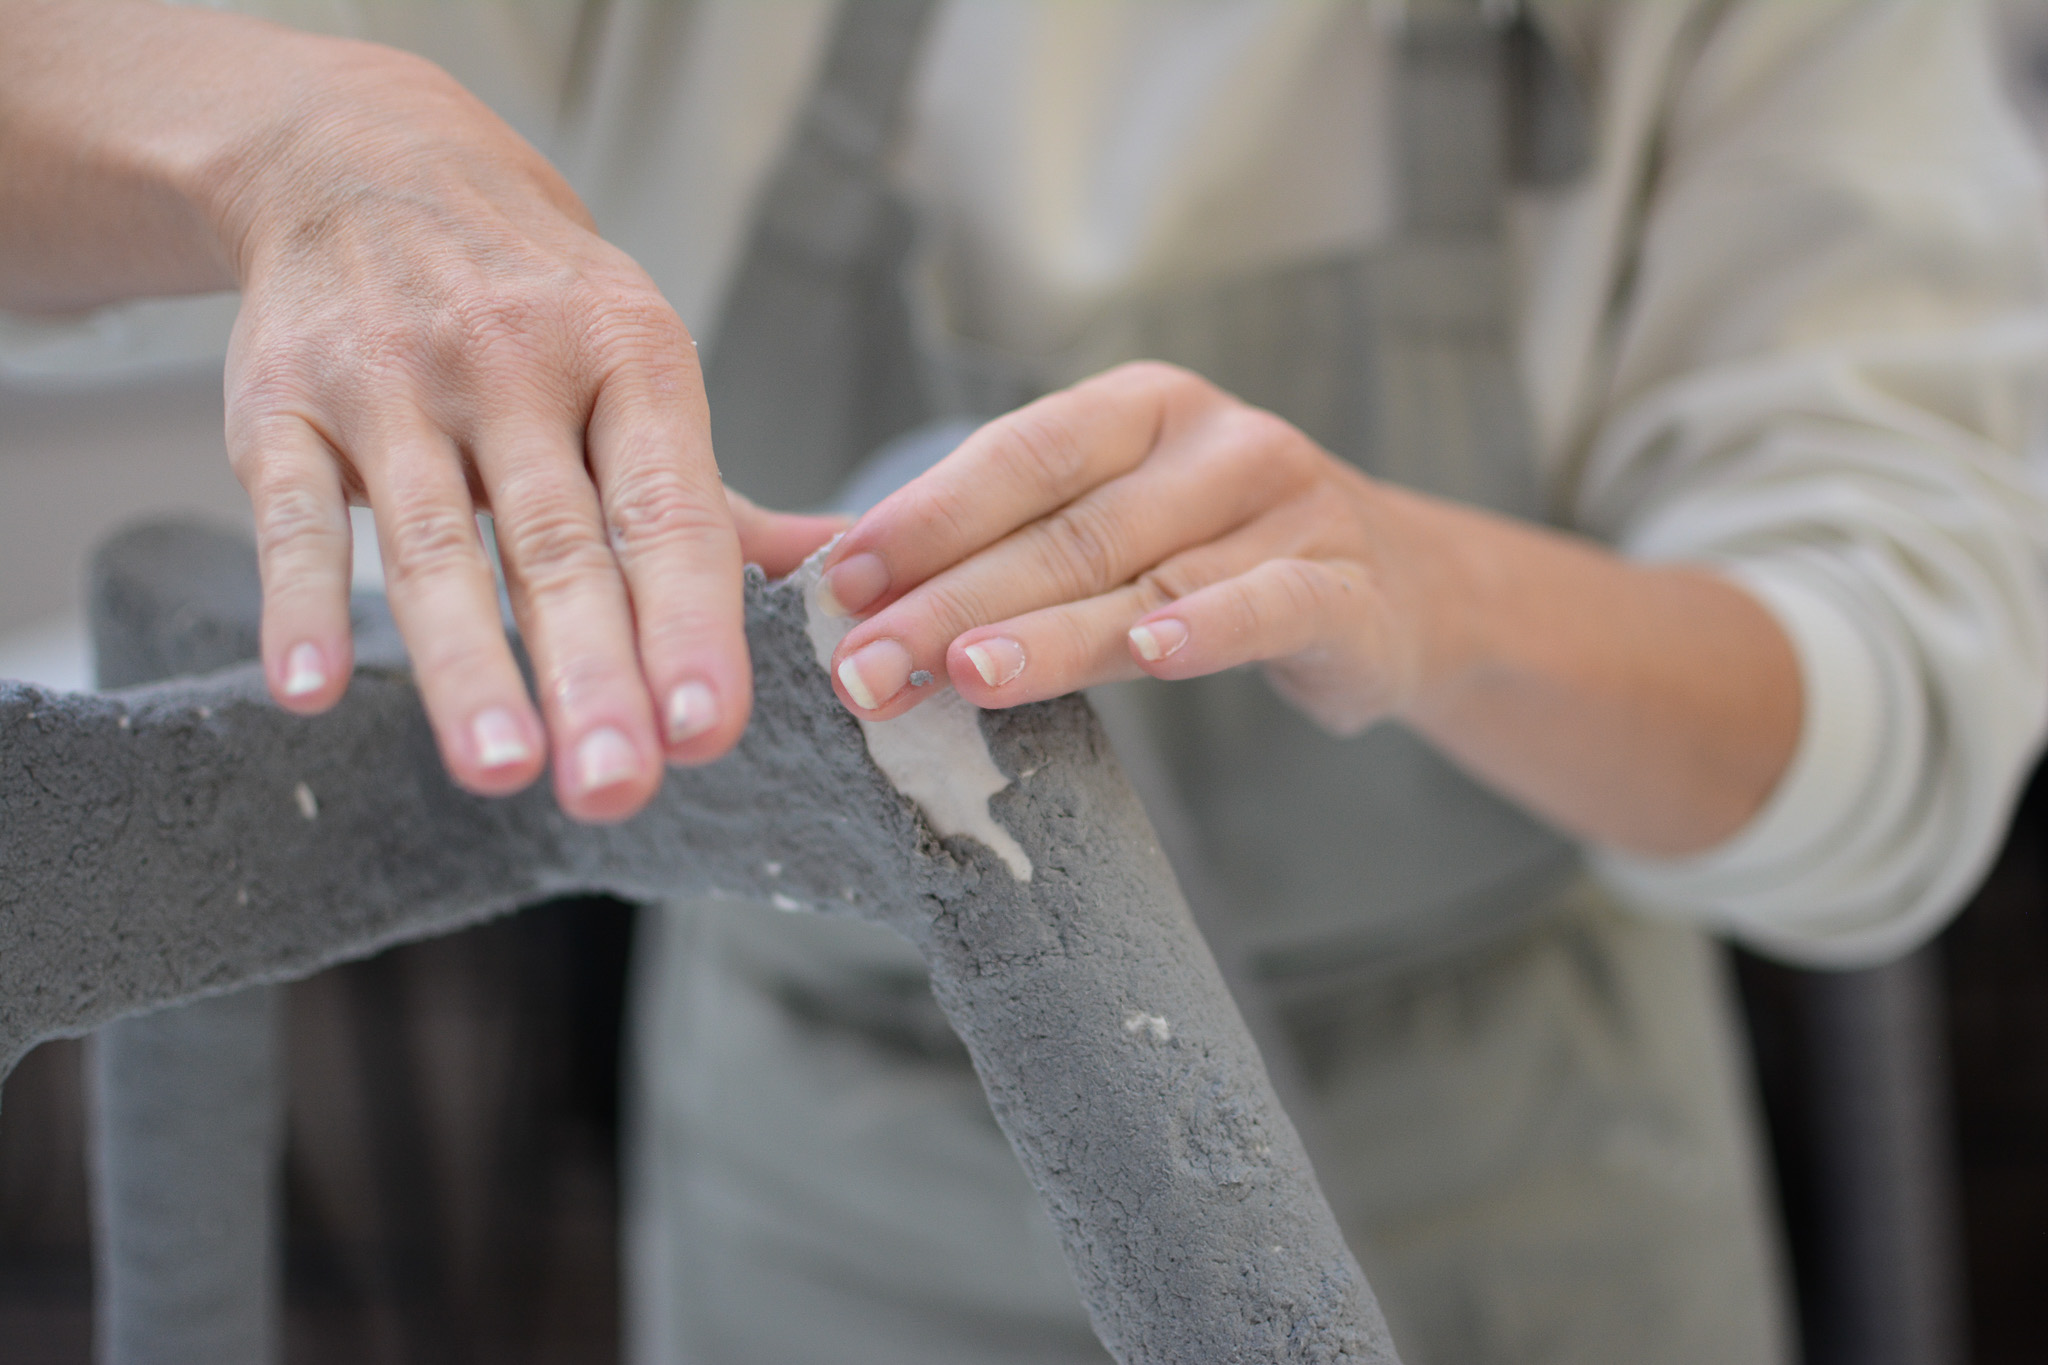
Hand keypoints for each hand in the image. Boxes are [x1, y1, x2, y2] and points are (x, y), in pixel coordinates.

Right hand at [203, 35, 838, 819]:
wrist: (369, 163)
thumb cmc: (533, 301)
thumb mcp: (636, 362)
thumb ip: (713, 499)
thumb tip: (842, 578)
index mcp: (630, 357)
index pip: (671, 514)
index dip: (692, 625)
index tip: (707, 730)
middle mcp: (516, 362)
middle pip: (560, 544)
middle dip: (594, 671)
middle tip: (617, 785)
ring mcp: (394, 381)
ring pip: (435, 541)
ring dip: (467, 662)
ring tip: (501, 767)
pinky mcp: (281, 401)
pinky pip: (295, 512)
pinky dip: (301, 600)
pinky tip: (311, 687)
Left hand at [813, 362, 1800, 857]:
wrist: (1400, 590)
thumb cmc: (1211, 558)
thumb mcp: (1105, 529)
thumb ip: (982, 543)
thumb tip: (806, 565)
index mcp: (1137, 409)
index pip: (1014, 456)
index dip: (923, 517)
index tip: (836, 583)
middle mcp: (1213, 439)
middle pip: (1063, 529)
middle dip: (950, 601)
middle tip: (862, 670)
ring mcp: (1287, 505)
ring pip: (1147, 575)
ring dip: (1048, 629)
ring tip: (962, 673)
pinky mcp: (1344, 583)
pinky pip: (1267, 602)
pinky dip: (1210, 627)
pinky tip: (1152, 651)